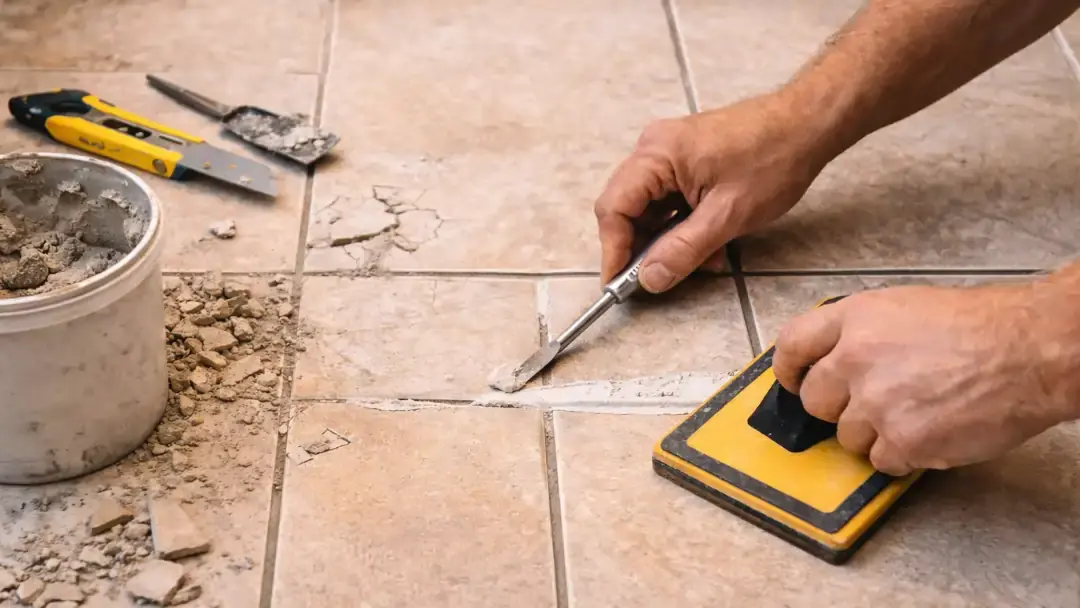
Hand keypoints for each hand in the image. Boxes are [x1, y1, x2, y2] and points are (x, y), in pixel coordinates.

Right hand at [593, 93, 836, 291]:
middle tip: (657, 279)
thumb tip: (649, 279)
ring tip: (700, 261)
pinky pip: (670, 201)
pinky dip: (682, 227)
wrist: (809, 124)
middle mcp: (655, 149)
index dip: (614, 250)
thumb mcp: (728, 216)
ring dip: (667, 241)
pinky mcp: (687, 162)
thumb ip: (683, 250)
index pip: (614, 208)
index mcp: (657, 154)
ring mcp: (670, 154)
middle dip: (642, 248)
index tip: (619, 284)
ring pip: (650, 209)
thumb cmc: (774, 158)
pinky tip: (709, 245)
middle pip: (627, 209)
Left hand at [771, 282, 1079, 475]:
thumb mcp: (904, 307)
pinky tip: (929, 431)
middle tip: (871, 402)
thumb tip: (832, 360)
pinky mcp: (903, 440)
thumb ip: (861, 332)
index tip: (790, 382)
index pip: (792, 346)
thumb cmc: (981, 327)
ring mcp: (877, 402)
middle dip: (837, 406)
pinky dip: (901, 454)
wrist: (1029, 351)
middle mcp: (856, 359)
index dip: (787, 369)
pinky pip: (880, 461)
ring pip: (846, 436)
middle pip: (814, 400)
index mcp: (855, 319)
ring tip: (915, 412)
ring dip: (873, 432)